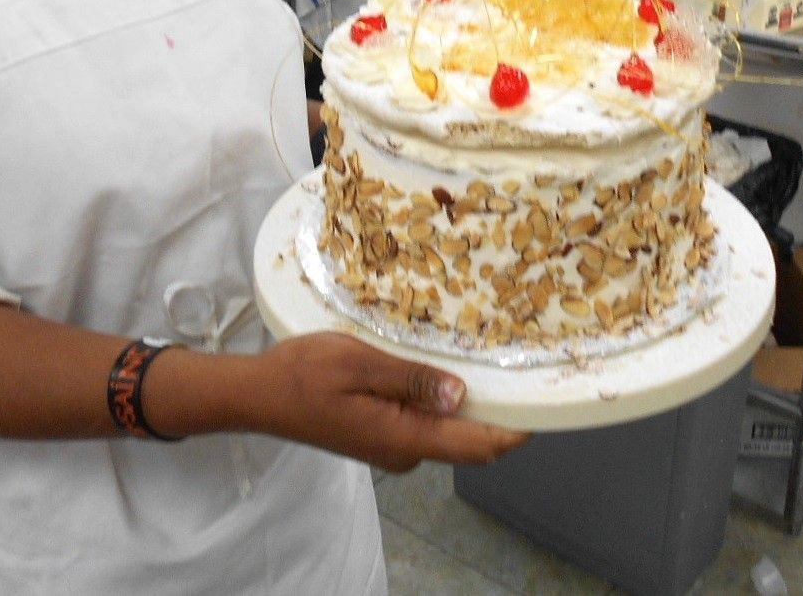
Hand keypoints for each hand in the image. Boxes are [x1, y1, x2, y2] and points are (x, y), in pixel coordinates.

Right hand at [247, 332, 528, 471]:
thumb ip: (410, 380)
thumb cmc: (304, 373)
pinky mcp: (382, 433)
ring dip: (465, 399)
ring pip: (448, 428)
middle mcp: (406, 451)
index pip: (479, 446)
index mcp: (404, 438)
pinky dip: (439, 398)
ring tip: (479, 351)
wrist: (259, 394)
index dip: (517, 426)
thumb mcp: (358, 363)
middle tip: (512, 356)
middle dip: (496, 407)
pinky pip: (425, 421)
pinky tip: (436, 363)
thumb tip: (462, 396)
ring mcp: (393, 445)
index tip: (543, 394)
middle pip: (470, 439)